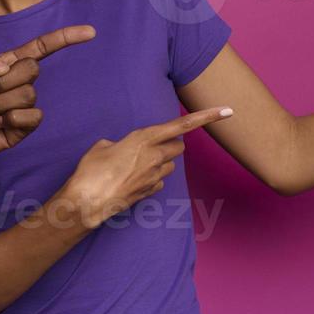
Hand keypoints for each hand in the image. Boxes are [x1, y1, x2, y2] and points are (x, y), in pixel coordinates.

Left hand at [0, 25, 96, 166]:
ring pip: (28, 95)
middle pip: (32, 70)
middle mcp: (17, 84)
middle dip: (1, 80)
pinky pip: (32, 117)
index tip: (91, 32)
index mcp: (6, 64)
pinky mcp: (20, 130)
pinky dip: (9, 118)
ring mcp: (20, 107)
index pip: (42, 48)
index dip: (65, 38)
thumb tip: (4, 66)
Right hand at [55, 106, 233, 230]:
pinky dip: (151, 179)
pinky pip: (159, 182)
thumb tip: (120, 148)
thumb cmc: (90, 171)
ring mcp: (154, 177)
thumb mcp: (101, 146)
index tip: (227, 111)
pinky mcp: (150, 192)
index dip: (207, 117)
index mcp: (143, 139)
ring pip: (170, 165)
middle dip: (171, 145)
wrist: (86, 202)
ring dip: (160, 162)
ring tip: (136, 165)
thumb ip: (118, 143)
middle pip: (179, 147)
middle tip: (153, 145)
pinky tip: (132, 180)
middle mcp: (154, 157)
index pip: (182, 125)